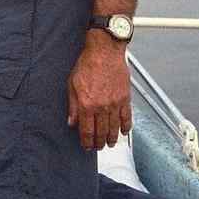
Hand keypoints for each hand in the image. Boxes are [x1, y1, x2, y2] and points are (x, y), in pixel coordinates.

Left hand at [67, 30, 131, 149]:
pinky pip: (127, 117)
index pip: (87, 131)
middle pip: (101, 132)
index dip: (87, 142)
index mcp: (87, 105)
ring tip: (110, 143)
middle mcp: (101, 107)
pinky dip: (125, 127)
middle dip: (99, 143)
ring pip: (114, 128)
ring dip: (112, 138)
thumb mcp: (72, 84)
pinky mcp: (125, 98)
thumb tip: (71, 122)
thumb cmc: (87, 64)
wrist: (104, 51)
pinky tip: (123, 132)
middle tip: (98, 147)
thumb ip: (73, 106)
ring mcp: (115, 103)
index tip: (87, 146)